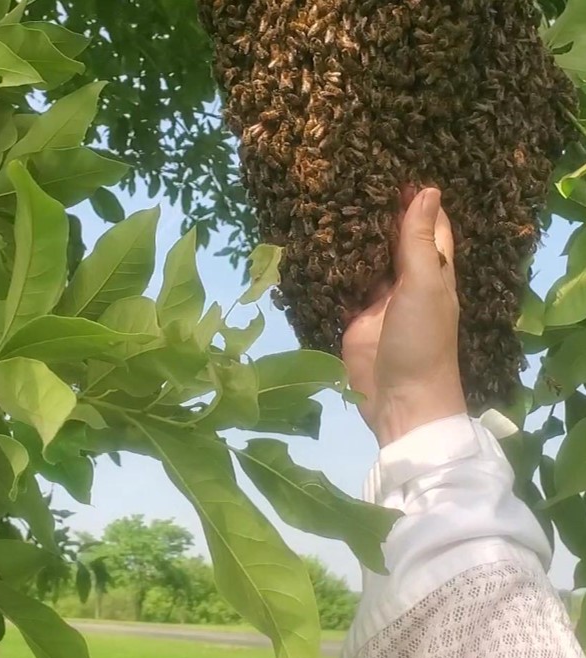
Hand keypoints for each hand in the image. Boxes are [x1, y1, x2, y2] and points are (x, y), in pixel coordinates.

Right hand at [342, 188, 466, 446]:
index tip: (396, 169)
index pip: (430, 228)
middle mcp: (406, 282)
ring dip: (352, 240)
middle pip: (394, 242)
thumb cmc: (422, 340)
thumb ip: (419, 240)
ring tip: (327, 202)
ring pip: (365, 262)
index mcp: (433, 272)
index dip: (419, 201)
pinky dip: (330, 270)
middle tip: (351, 178)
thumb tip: (428, 189)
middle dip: (378, 216)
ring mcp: (377, 302)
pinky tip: (312, 245)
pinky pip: (341, 287)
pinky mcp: (352, 318)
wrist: (401, 399)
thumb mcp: (424, 284)